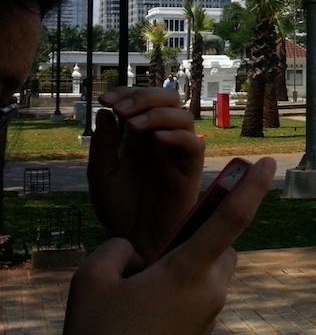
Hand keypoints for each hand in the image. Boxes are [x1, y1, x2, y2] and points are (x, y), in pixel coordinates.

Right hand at [64, 157, 274, 334]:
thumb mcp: (91, 281)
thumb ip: (117, 249)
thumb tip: (137, 250)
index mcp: (189, 272)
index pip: (232, 219)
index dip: (254, 187)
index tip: (270, 163)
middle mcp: (211, 291)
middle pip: (216, 245)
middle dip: (189, 238)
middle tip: (145, 258)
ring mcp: (210, 314)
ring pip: (205, 270)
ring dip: (179, 266)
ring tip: (132, 292)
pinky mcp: (202, 331)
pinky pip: (195, 294)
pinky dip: (173, 289)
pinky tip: (137, 312)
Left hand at [90, 86, 206, 263]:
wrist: (134, 241)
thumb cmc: (119, 209)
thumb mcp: (101, 174)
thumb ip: (104, 145)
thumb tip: (107, 112)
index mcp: (137, 137)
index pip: (140, 101)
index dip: (125, 92)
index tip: (104, 99)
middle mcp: (160, 140)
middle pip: (167, 100)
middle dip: (144, 96)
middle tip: (122, 108)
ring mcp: (176, 153)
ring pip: (183, 116)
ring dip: (157, 114)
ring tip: (134, 126)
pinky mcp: (189, 170)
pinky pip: (194, 144)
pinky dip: (177, 136)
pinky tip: (155, 139)